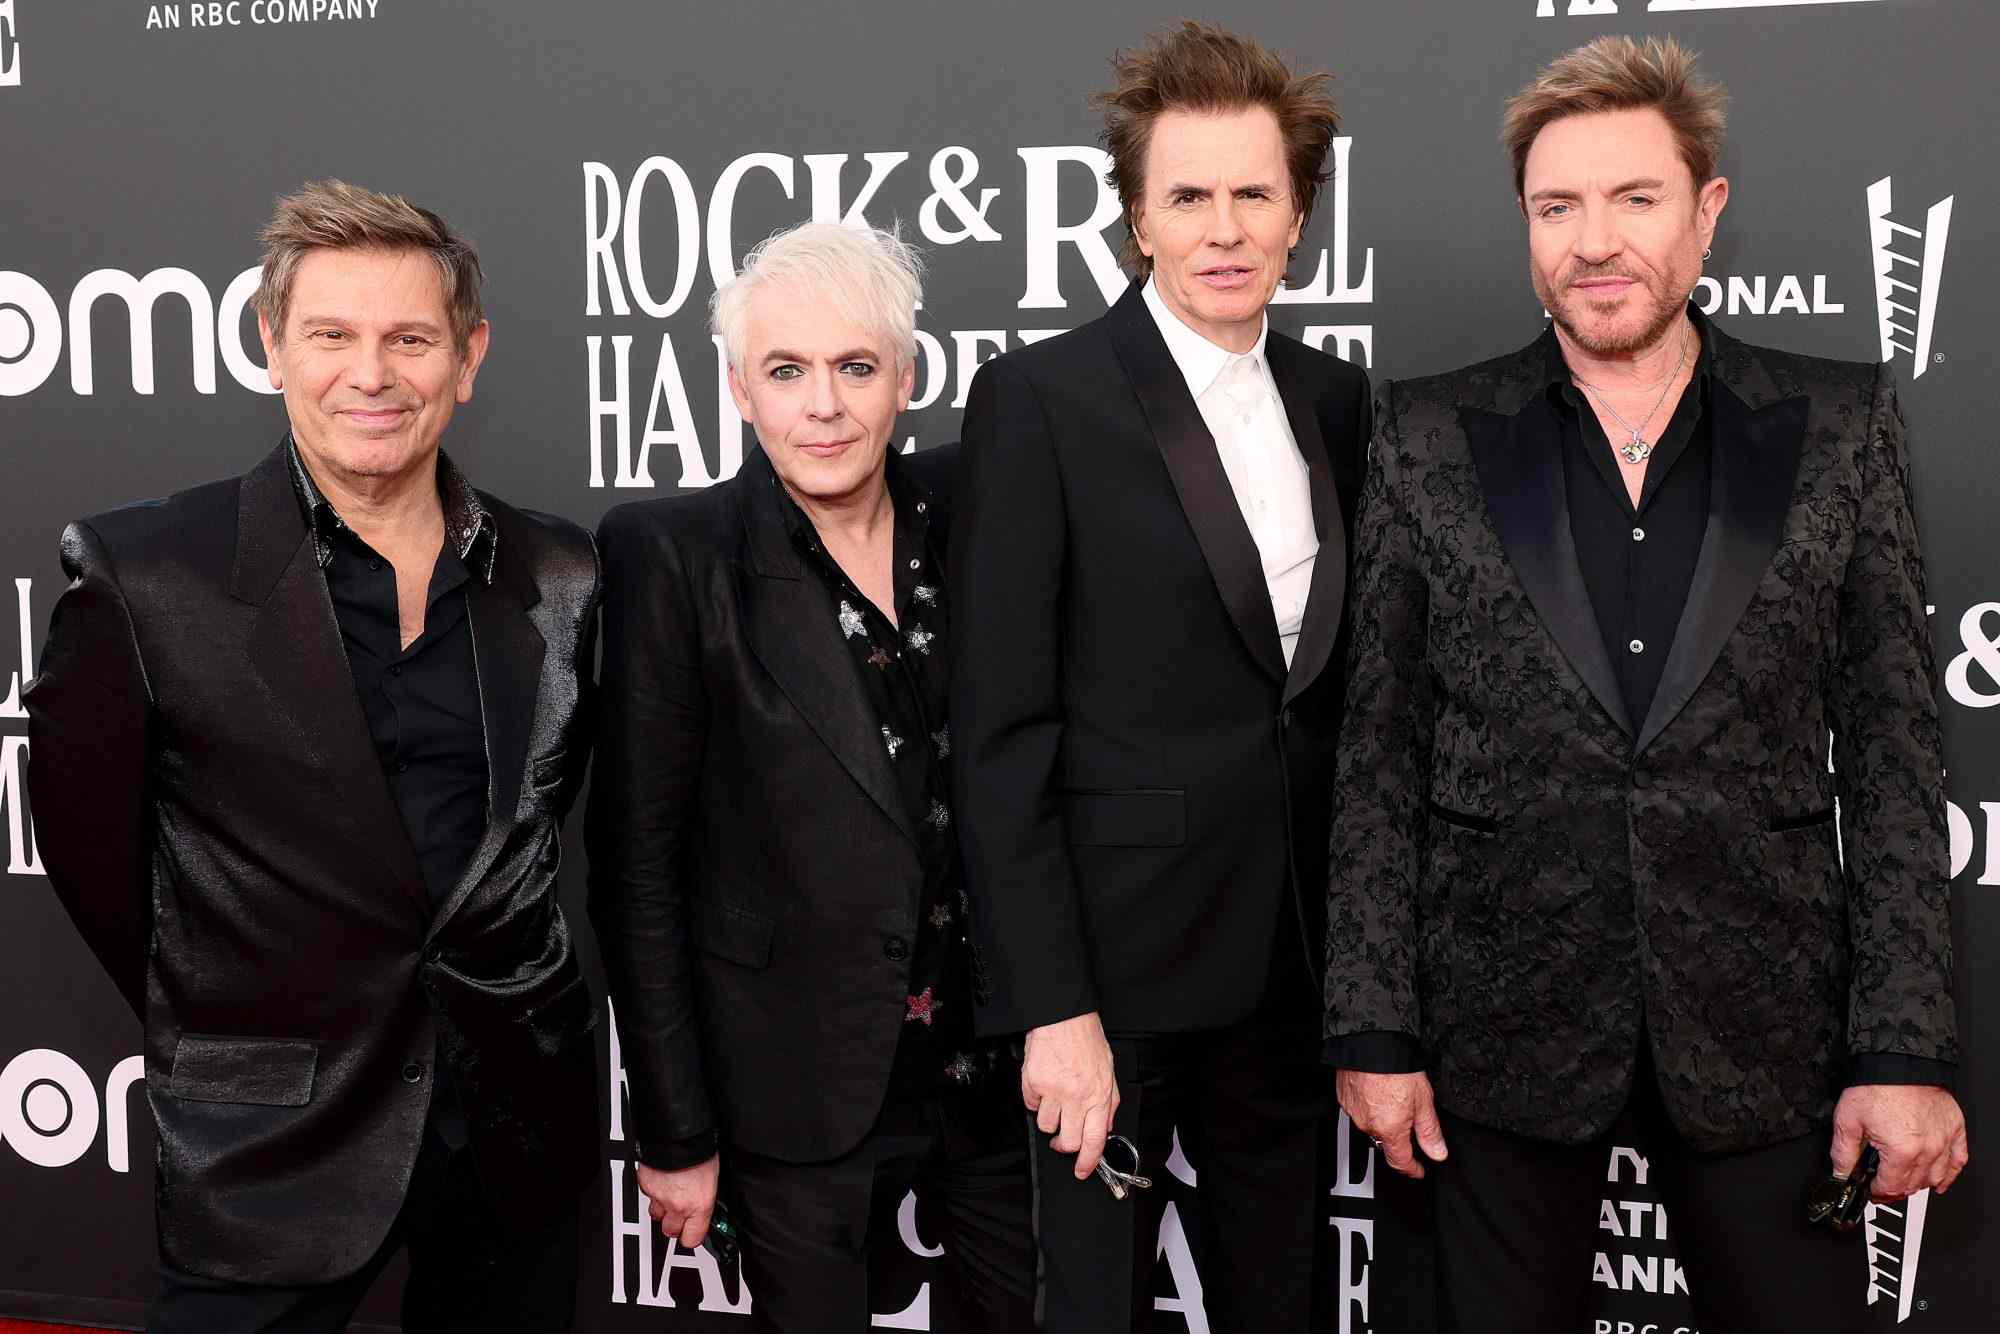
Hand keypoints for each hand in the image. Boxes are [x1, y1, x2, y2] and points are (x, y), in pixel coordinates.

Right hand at [635, 1154, 720, 1247]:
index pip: (692, 1239)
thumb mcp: (713, 1177)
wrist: (678, 1135)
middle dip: (676, 1224)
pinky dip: (654, 1191)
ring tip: (671, 1194)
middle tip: (681, 1213)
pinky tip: (662, 1180)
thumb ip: (706, 1196)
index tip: (694, 1232)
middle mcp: (678, 1206)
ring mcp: (660, 1198)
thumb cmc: (700, 1150)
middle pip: (671, 1232)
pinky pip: (648, 1196)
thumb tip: (707, 1203)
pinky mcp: (646, 1186)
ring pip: (656, 1215)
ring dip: (663, 1209)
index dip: (693, 1236)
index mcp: (700, 1205)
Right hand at [1023, 1011, 1119, 1178]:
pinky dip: (1036, 1101)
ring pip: (1046, 1126)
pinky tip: (1043, 1087)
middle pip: (1068, 1141)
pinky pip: (1030, 1105)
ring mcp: (1053, 1090)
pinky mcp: (1033, 1083)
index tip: (1081, 1170)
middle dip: (1064, 1145)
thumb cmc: (1086, 1039)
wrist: (1062, 1016)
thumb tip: (1105, 1127)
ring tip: (1054, 1103)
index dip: (1088, 1162)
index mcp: (1098, 1094)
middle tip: (1062, 1139)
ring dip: (1050, 1120)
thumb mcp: (1108, 1070)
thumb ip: (1109, 1102)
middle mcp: (1076, 1096)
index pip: (1095, 1140)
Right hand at [1336, 1069, 1448, 1179]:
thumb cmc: (1396, 1068)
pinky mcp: (1344, 1100)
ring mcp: (1354, 1113)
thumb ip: (1430, 1131)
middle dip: (1398, 1135)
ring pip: (1372, 1125)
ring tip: (1392, 1097)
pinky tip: (1378, 1091)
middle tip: (1409, 1116)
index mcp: (1390, 1130)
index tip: (1417, 1170)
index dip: (1411, 1169)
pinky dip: (1369, 1106)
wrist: (1370, 1044)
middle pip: (1386, 1141)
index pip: (1400, 1161)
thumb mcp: (1424, 1101)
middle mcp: (1369, 1126)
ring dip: (1383, 1119)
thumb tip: (1437, 1152)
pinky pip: (1359, 1111)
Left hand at [1831, 1084, 1968, 1199]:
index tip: (1871, 1190)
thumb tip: (1841, 1172)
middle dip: (1895, 1189)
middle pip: (1913, 1185)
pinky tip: (1940, 1181)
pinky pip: (1959, 1161)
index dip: (1878, 1192)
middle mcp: (1928, 1149)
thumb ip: (1844, 1152)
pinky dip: (1950, 1175)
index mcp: (1902, 1150)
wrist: (1898, 1060)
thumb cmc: (1876, 1085)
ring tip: (1904, 1180)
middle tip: (1883, 1186)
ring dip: (1919, 1183)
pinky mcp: (1955, 1129)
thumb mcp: (1848, 1120)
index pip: (1891, 1187)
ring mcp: (1944, 1140)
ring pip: (1935, 1178)